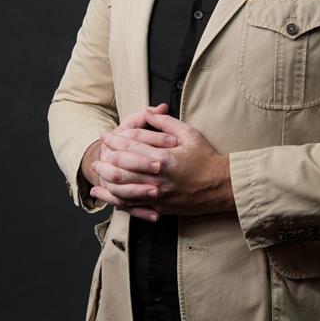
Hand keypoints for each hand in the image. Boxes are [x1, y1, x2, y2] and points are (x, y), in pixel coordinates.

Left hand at [90, 109, 234, 220]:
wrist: (221, 186)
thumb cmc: (206, 158)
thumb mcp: (189, 134)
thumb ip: (167, 122)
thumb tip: (150, 112)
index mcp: (163, 158)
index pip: (131, 146)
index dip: (114, 139)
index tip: (105, 134)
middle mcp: (157, 178)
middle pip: (122, 168)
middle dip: (106, 159)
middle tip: (98, 153)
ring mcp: (157, 196)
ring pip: (122, 189)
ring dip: (107, 179)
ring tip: (98, 171)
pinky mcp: (159, 208)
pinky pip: (132, 205)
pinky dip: (115, 200)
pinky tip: (105, 195)